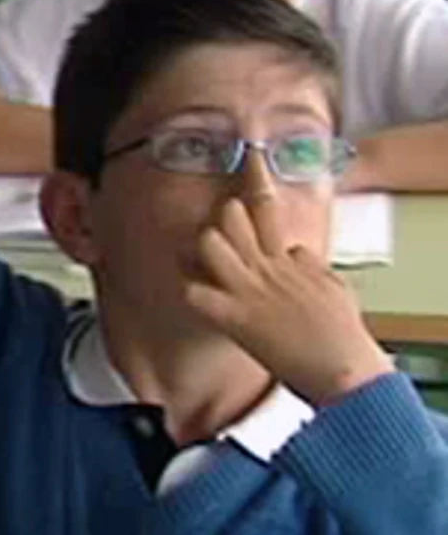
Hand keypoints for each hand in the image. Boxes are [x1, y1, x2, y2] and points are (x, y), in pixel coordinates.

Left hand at [183, 188, 392, 404]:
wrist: (345, 367)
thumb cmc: (343, 333)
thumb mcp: (334, 286)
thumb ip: (311, 265)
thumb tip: (295, 251)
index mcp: (288, 261)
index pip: (268, 209)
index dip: (256, 182)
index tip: (250, 167)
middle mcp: (266, 269)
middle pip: (234, 217)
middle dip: (223, 212)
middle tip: (222, 216)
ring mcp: (248, 291)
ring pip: (211, 245)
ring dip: (203, 245)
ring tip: (199, 255)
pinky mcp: (235, 318)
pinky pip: (196, 294)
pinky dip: (189, 290)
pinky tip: (191, 291)